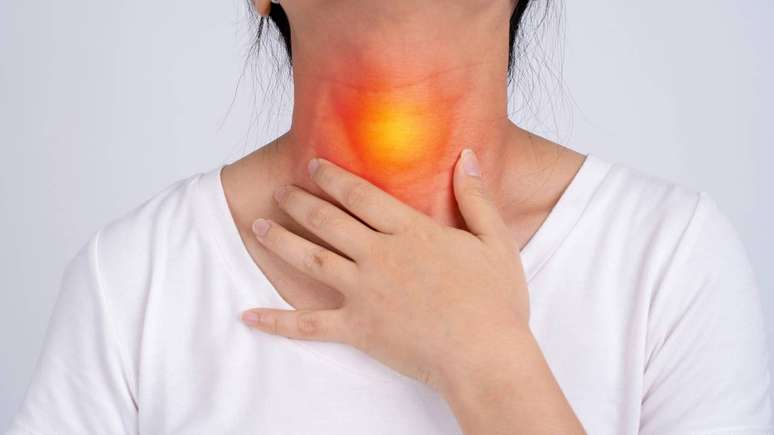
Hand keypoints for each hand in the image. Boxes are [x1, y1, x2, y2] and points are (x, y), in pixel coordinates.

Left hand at [240, 148, 530, 391]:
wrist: (484, 356)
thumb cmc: (495, 302)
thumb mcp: (494, 241)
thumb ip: (476, 198)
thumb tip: (468, 158)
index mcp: (410, 232)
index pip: (361, 196)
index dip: (333, 178)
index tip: (313, 165)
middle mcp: (379, 256)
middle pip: (328, 221)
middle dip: (299, 202)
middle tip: (280, 191)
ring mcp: (363, 292)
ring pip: (311, 260)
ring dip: (280, 242)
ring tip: (258, 227)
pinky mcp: (357, 328)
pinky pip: (308, 325)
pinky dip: (276, 321)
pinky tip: (249, 315)